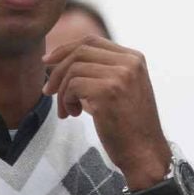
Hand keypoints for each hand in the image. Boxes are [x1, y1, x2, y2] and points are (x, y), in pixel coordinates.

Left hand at [43, 36, 170, 189]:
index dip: (66, 49)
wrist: (145, 153)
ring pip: (73, 69)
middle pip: (80, 51)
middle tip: (48, 90)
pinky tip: (73, 115)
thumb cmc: (130, 126)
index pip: (92, 41)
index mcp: (134, 58)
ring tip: (67, 110)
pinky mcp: (108, 92)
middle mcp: (129, 62)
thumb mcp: (122, 89)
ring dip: (62, 91)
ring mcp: (120, 75)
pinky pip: (73, 86)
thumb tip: (63, 61)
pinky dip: (66, 100)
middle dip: (57, 68)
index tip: (48, 60)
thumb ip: (103, 72)